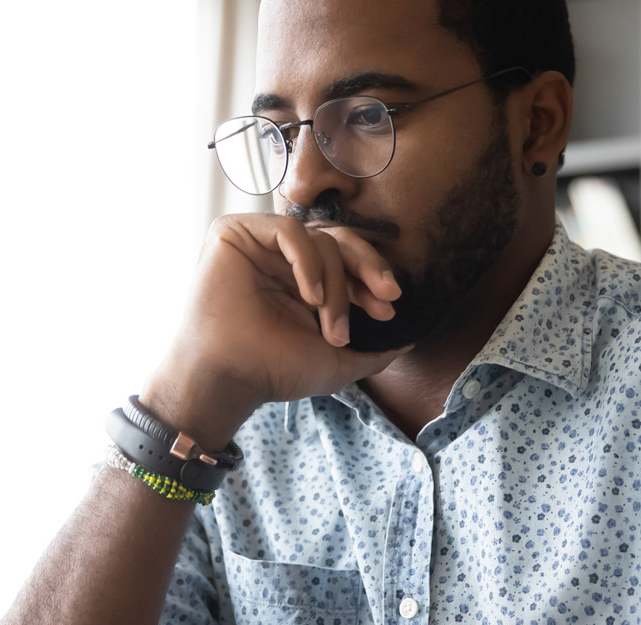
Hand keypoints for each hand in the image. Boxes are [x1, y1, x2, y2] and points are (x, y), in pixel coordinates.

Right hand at [140, 215, 408, 449]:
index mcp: (302, 281)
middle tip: (386, 296)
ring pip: (319, 240)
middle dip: (369, 269)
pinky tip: (310, 296)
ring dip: (335, 285)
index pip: (347, 262)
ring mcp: (259, 244)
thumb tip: (411, 341)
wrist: (229, 378)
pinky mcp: (235, 233)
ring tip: (329, 324)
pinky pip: (288, 230)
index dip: (372, 279)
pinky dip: (307, 261)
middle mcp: (282, 259)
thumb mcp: (338, 362)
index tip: (389, 309)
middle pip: (339, 241)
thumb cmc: (273, 371)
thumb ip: (375, 351)